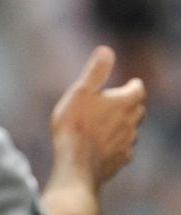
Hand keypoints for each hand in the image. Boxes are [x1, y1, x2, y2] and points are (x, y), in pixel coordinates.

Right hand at [50, 46, 145, 187]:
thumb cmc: (75, 125)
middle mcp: (131, 123)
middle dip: (132, 104)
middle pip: (139, 109)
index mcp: (124, 103)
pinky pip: (124, 148)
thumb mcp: (80, 92)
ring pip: (132, 129)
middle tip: (121, 100)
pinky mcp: (120, 160)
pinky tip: (105, 145)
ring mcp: (127, 143)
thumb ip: (95, 72)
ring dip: (125, 124)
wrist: (76, 165)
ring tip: (110, 123)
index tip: (130, 83)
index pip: (138, 89)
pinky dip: (118, 143)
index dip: (134, 85)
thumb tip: (106, 49)